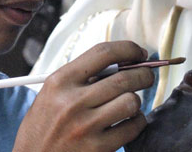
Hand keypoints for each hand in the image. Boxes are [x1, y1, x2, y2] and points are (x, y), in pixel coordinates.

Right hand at [13, 41, 154, 151]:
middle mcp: (72, 102)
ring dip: (136, 101)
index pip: (103, 53)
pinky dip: (137, 122)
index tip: (139, 53)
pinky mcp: (97, 148)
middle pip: (124, 78)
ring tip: (129, 104)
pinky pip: (133, 127)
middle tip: (146, 76)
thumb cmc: (45, 124)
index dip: (128, 49)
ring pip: (131, 101)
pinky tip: (128, 121)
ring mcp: (85, 126)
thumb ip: (83, 76)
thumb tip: (125, 62)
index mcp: (60, 81)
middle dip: (143, 74)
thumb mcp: (53, 93)